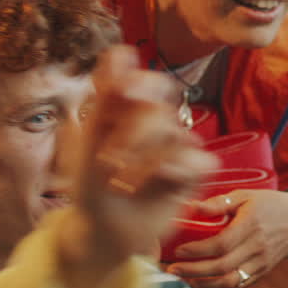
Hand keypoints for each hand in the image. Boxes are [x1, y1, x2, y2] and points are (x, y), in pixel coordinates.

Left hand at [63, 46, 217, 267]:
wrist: (102, 236)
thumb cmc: (91, 191)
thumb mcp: (88, 146)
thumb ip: (105, 102)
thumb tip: (122, 52)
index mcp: (129, 114)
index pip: (145, 81)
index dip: (139, 80)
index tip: (123, 91)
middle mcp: (156, 126)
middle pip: (160, 106)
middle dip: (132, 130)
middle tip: (107, 158)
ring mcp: (176, 150)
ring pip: (175, 133)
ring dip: (144, 158)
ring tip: (121, 184)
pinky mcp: (192, 176)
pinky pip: (200, 160)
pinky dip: (176, 167)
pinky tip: (158, 181)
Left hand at [164, 189, 287, 287]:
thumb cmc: (268, 204)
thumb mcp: (245, 195)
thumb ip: (219, 202)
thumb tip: (192, 207)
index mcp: (251, 224)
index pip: (221, 243)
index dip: (198, 250)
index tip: (179, 250)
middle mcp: (257, 246)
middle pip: (222, 265)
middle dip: (194, 270)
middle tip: (172, 269)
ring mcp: (261, 262)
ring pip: (230, 280)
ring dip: (204, 283)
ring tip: (183, 280)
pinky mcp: (262, 272)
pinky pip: (239, 285)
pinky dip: (218, 287)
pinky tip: (202, 283)